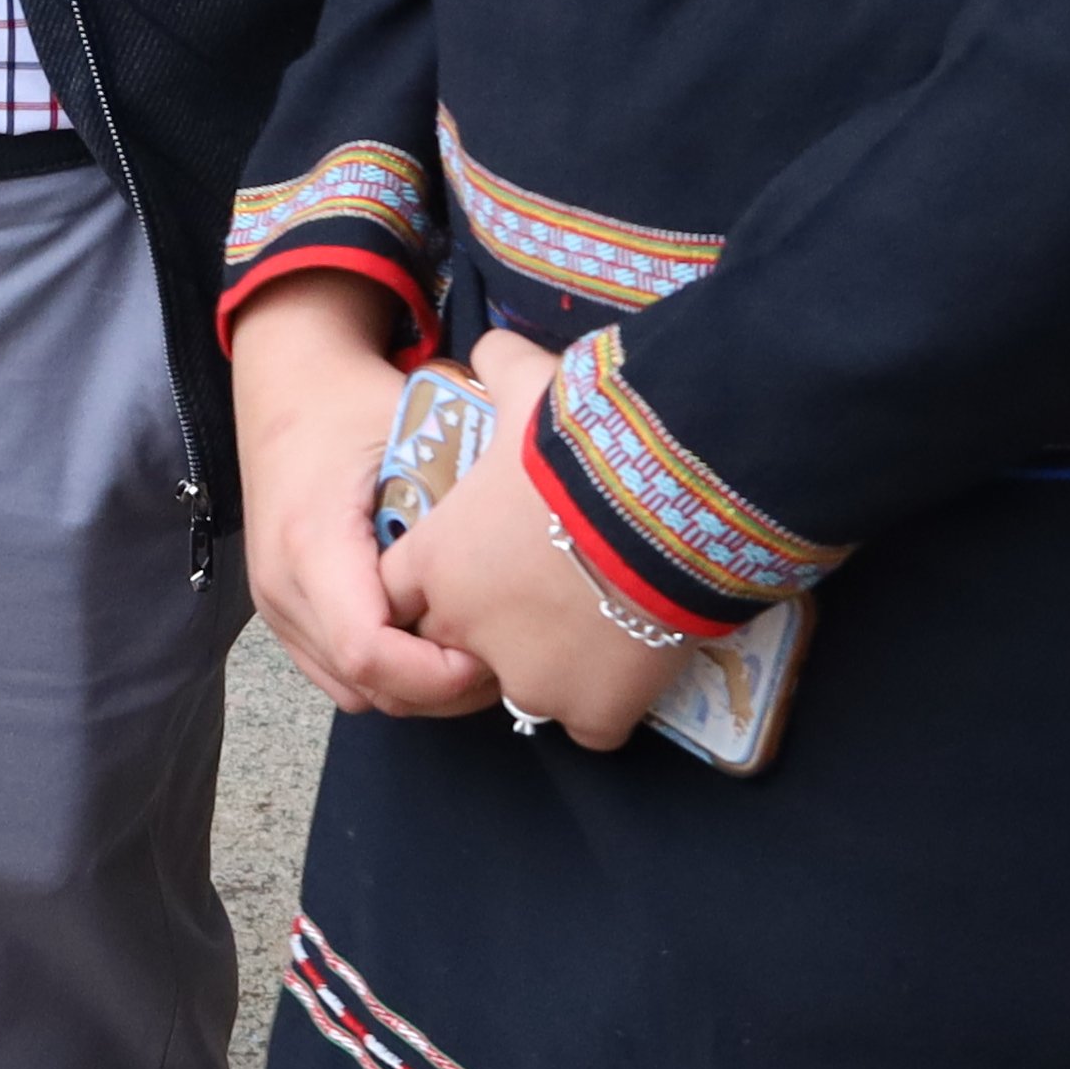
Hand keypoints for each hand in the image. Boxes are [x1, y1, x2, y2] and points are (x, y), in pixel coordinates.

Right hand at [228, 272, 493, 719]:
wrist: (286, 381)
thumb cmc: (354, 399)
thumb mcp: (421, 430)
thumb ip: (468, 492)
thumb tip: (544, 541)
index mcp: (312, 540)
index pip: (370, 651)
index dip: (439, 672)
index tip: (492, 646)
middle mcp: (281, 585)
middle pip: (368, 687)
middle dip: (442, 689)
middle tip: (502, 654)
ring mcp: (274, 604)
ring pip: (354, 692)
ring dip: (418, 688)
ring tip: (471, 650)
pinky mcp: (281, 611)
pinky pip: (337, 675)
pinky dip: (389, 675)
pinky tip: (432, 638)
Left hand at [386, 330, 698, 747]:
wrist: (666, 500)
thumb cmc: (586, 441)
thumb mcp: (528, 385)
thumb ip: (496, 367)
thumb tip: (494, 344)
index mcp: (436, 561)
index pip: (403, 593)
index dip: (443, 581)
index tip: (480, 567)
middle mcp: (468, 631)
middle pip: (457, 649)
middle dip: (490, 631)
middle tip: (546, 595)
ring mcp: (530, 679)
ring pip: (524, 688)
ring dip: (552, 666)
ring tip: (598, 623)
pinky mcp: (591, 712)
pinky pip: (590, 724)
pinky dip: (610, 702)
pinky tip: (634, 665)